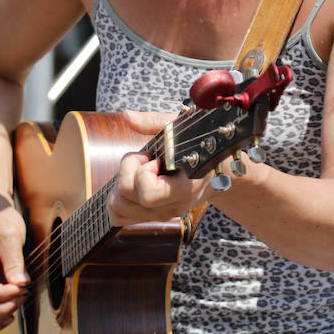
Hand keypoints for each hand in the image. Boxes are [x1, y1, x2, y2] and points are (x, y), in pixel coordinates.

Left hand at [108, 108, 213, 227]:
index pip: (149, 194)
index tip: (155, 157)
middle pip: (126, 198)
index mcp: (184, 188)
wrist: (216, 171)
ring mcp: (160, 215)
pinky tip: (133, 182)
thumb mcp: (180, 128)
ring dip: (120, 184)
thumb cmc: (197, 145)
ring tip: (140, 170)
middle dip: (127, 171)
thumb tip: (127, 115)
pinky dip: (118, 199)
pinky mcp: (150, 217)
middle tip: (145, 159)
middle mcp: (171, 206)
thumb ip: (153, 121)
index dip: (144, 171)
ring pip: (118, 209)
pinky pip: (118, 217)